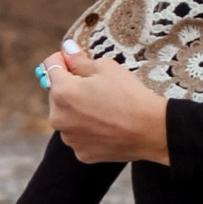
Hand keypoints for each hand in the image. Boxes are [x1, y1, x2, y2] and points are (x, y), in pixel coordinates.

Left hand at [43, 39, 168, 164]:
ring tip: (105, 109)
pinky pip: (80, 135)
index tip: (74, 59)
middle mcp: (58, 118)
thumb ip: (79, 60)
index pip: (50, 66)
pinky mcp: (82, 153)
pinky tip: (108, 126)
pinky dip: (89, 130)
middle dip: (72, 88)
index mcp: (61, 92)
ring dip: (78, 111)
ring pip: (68, 117)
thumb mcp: (105, 68)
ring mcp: (69, 138)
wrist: (152, 130)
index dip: (63, 59)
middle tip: (98, 88)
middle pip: (57, 94)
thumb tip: (66, 50)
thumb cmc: (130, 95)